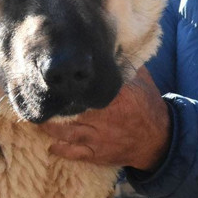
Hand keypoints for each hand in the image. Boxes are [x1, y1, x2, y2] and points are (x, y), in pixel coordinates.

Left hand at [41, 66, 170, 171]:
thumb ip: (126, 63)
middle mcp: (105, 118)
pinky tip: (50, 144)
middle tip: (41, 96)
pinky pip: (74, 152)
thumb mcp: (143, 80)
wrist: (159, 140)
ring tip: (38, 118)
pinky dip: (60, 149)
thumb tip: (112, 44)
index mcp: (117, 98)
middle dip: (56, 104)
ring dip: (50, 127)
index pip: (90, 88)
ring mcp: (99, 137)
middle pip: (73, 110)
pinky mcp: (98, 153)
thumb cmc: (148, 106)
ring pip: (68, 132)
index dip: (72, 84)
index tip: (58, 76)